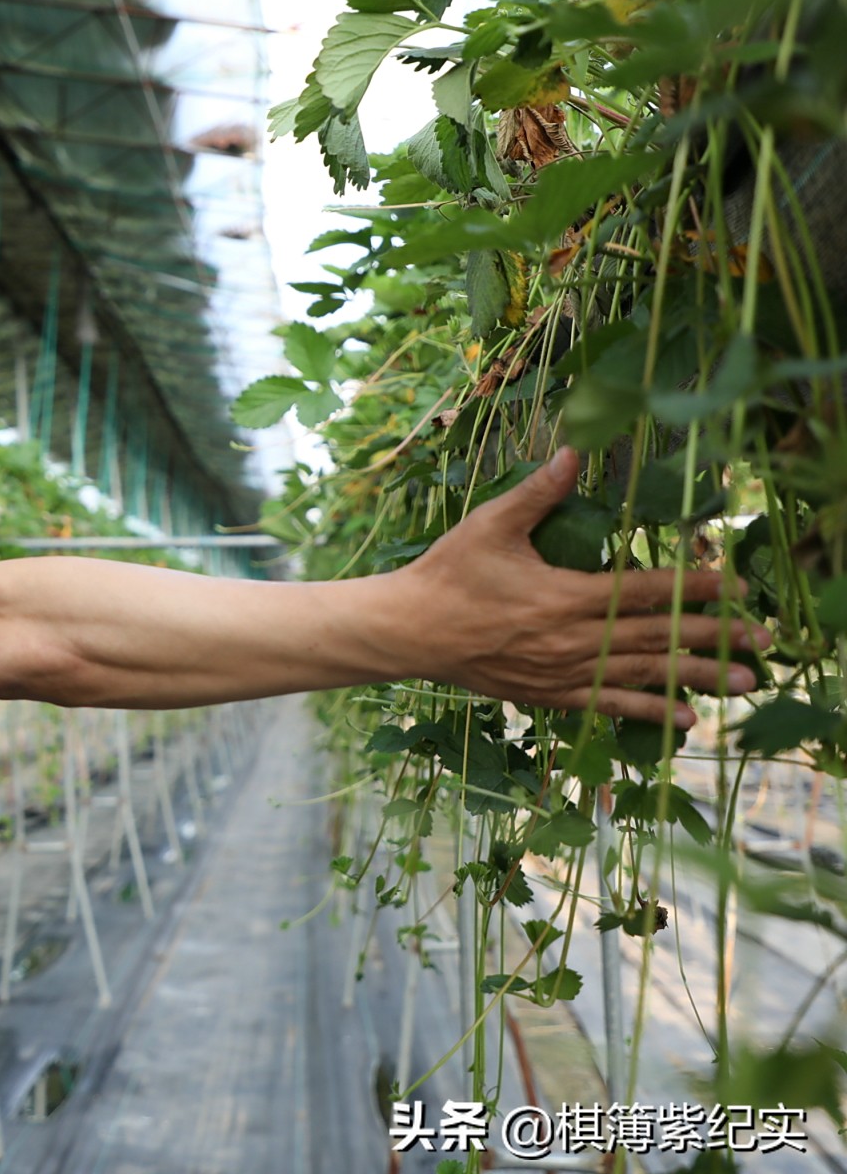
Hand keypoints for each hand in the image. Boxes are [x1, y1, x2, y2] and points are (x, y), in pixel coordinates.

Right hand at [401, 448, 768, 726]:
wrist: (407, 631)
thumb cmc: (447, 573)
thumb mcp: (489, 525)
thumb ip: (538, 493)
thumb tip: (574, 451)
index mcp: (563, 595)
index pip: (644, 590)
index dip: (694, 587)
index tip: (739, 584)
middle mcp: (571, 640)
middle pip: (656, 637)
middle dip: (714, 636)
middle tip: (765, 639)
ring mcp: (562, 672)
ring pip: (642, 676)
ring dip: (696, 679)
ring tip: (743, 683)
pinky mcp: (549, 695)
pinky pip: (608, 705)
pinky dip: (648, 713)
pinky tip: (684, 721)